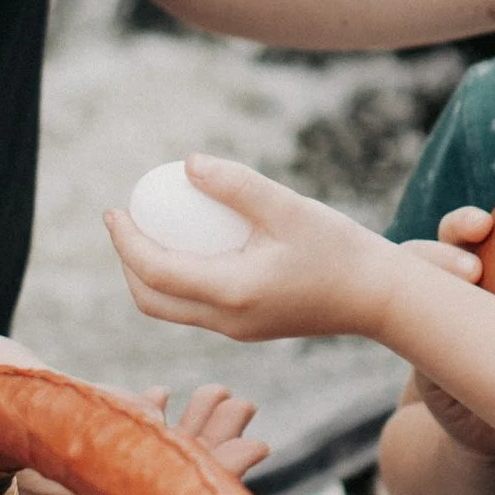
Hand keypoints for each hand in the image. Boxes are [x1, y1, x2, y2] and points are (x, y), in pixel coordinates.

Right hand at [16, 381, 270, 494]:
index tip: (251, 449)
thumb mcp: (22, 389)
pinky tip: (169, 397)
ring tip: (224, 395)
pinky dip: (144, 422)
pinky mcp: (51, 449)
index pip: (152, 490)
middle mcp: (65, 494)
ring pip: (139, 460)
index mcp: (58, 494)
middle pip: (154, 479)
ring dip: (185, 428)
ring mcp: (59, 473)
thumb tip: (153, 416)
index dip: (208, 470)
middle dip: (208, 446)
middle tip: (249, 412)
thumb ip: (85, 407)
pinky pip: (110, 447)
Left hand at [106, 157, 407, 345]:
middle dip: (127, 264)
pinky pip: (198, 306)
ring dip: (149, 274)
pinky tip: (190, 242)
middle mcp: (227, 321)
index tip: (114, 210)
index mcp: (231, 295)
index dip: (126, 242)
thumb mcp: (288, 207)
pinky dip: (178, 279)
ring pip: (173, 309)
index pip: (155, 272)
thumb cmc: (339, 249)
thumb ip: (236, 185)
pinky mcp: (250, 327)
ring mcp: (238, 330)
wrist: (380, 299)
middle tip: (122, 221)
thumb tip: (186, 164)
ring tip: (149, 229)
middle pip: (152, 302)